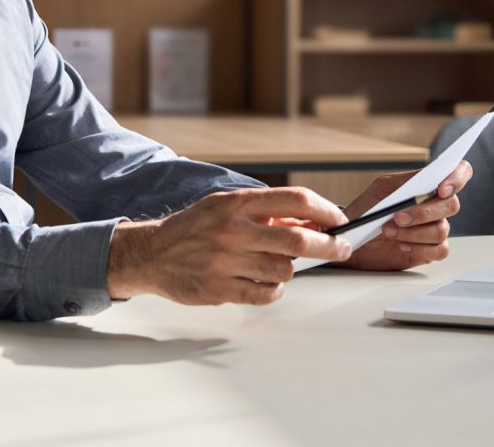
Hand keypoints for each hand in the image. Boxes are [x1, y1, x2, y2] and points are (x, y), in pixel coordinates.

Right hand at [107, 187, 350, 306]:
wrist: (152, 253)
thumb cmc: (193, 229)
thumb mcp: (225, 207)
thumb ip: (264, 212)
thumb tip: (310, 221)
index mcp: (237, 204)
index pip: (295, 199)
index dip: (325, 210)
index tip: (338, 220)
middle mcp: (233, 229)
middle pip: (299, 239)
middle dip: (329, 246)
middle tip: (341, 249)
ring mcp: (227, 260)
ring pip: (284, 270)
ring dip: (289, 269)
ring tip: (274, 264)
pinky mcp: (221, 288)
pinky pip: (266, 294)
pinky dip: (273, 290)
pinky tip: (263, 282)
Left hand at [338, 160, 472, 270]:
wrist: (355, 237)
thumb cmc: (368, 209)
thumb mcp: (381, 189)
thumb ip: (405, 183)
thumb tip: (424, 182)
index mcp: (426, 185)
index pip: (458, 172)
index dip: (457, 178)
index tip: (442, 189)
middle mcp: (436, 205)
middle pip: (451, 205)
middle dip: (423, 212)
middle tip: (398, 217)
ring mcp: (435, 227)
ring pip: (441, 230)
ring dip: (413, 232)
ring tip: (388, 231)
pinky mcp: (432, 250)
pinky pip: (440, 250)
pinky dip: (419, 248)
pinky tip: (401, 245)